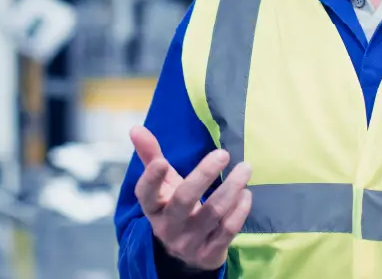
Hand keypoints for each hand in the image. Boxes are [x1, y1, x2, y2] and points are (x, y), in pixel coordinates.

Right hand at [131, 126, 252, 270]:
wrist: (185, 252)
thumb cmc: (173, 207)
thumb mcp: (163, 184)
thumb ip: (151, 156)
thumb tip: (135, 127)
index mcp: (153, 208)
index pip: (146, 194)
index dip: (152, 179)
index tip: (162, 161)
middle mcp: (168, 227)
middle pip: (184, 200)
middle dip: (204, 175)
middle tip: (223, 153)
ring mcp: (189, 242)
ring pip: (212, 213)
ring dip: (231, 188)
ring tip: (245, 168)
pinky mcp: (210, 254)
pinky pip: (227, 231)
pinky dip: (239, 211)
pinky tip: (246, 194)